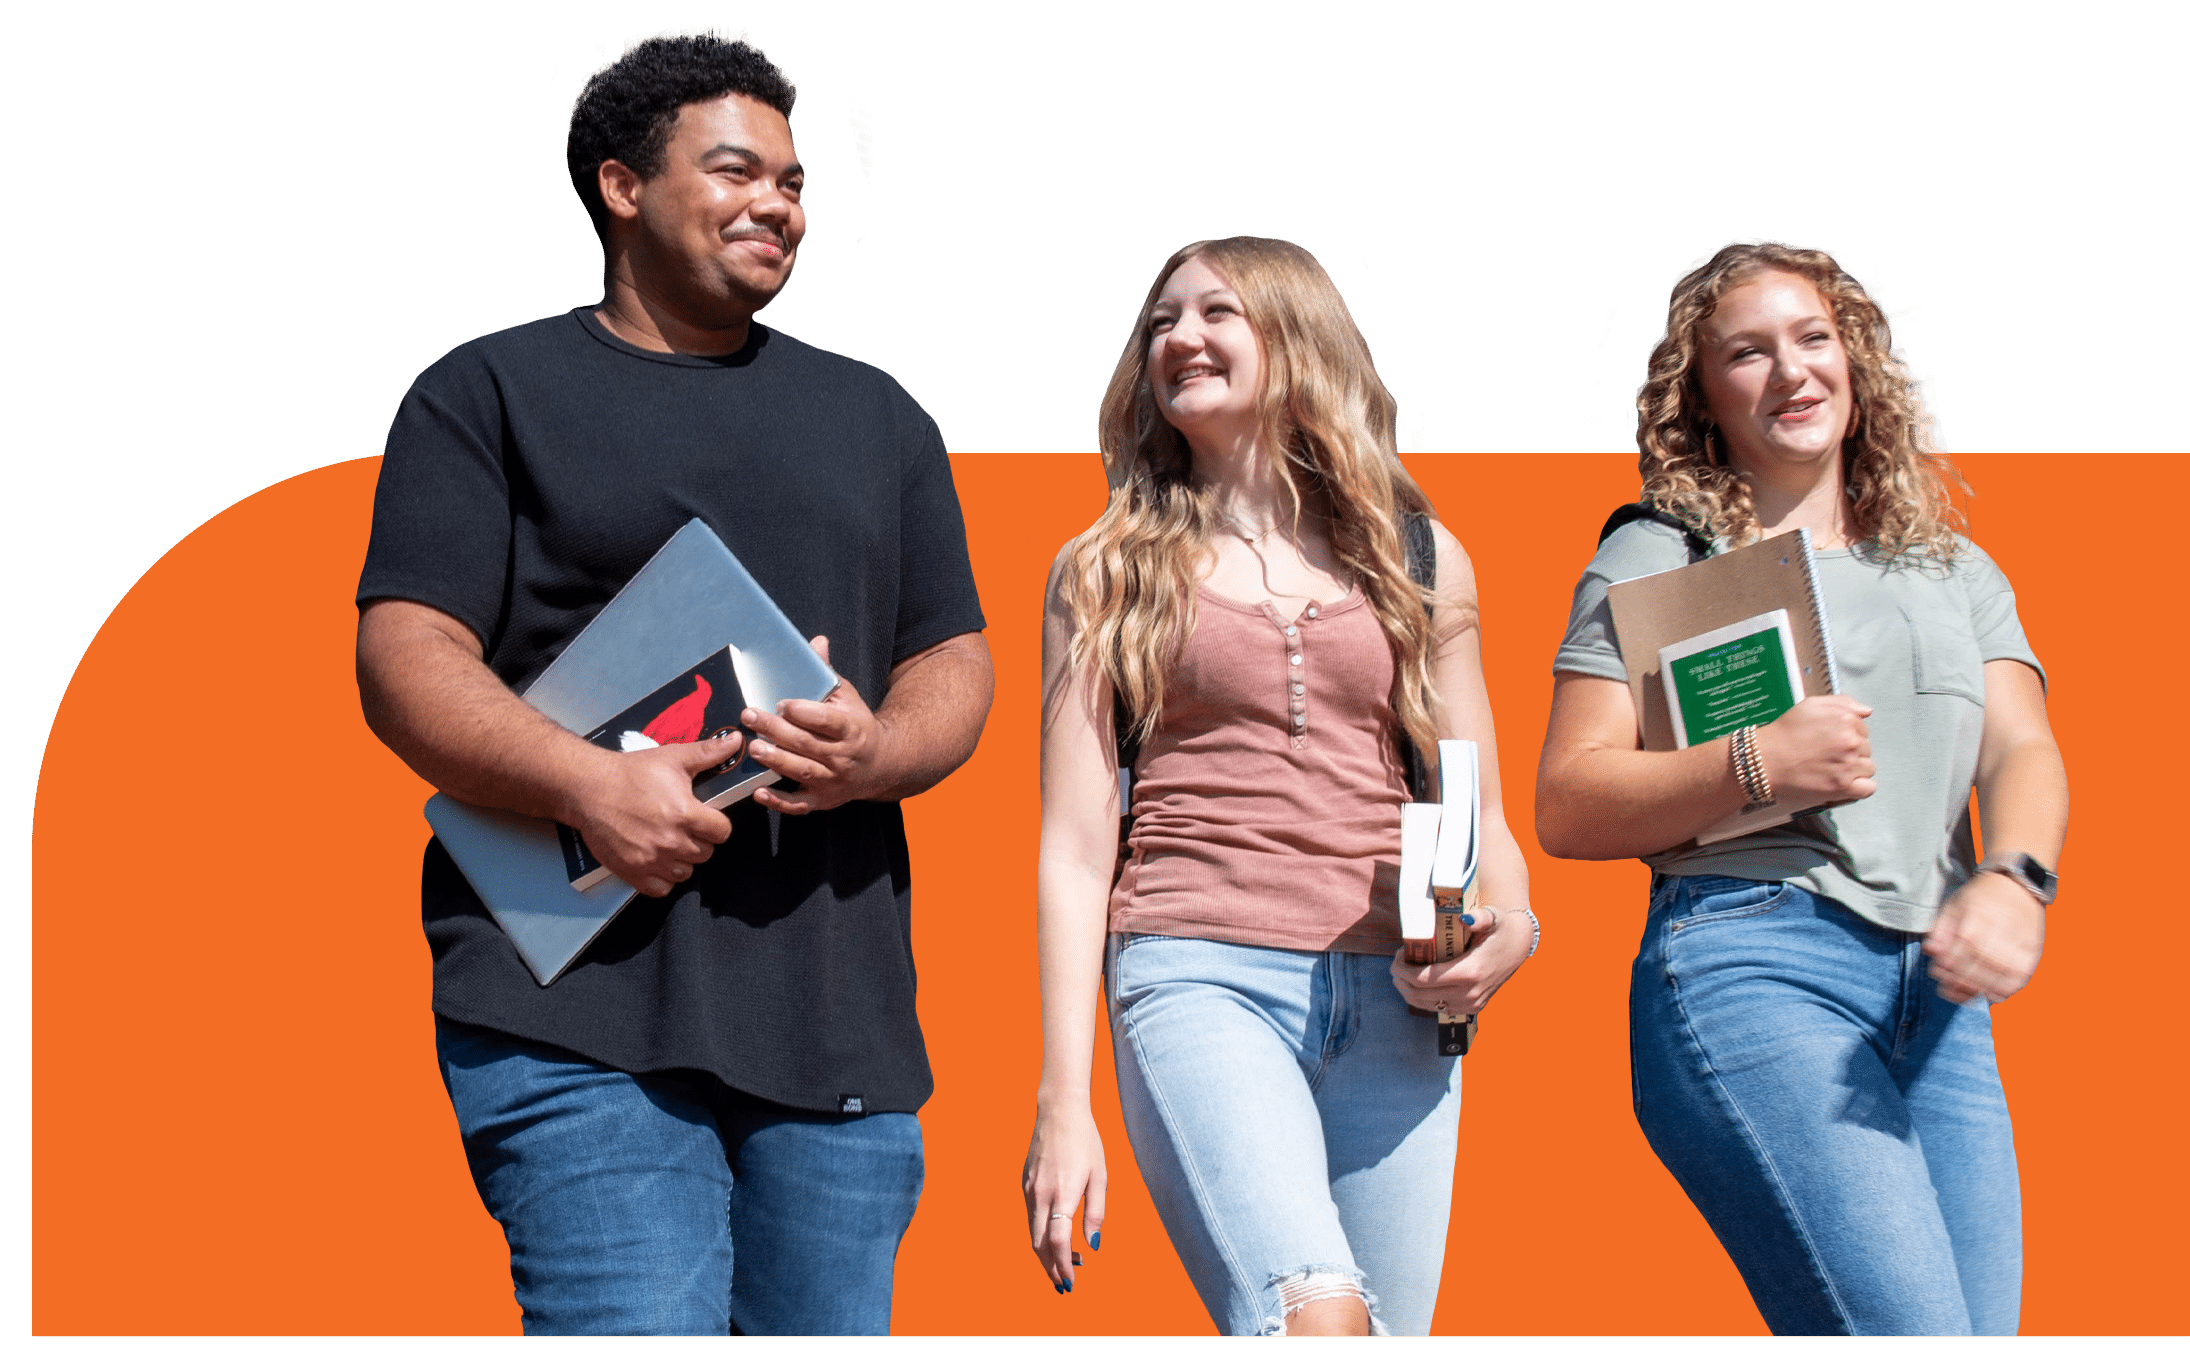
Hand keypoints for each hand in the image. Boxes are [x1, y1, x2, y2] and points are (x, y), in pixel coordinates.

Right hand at [567, 734, 741, 897]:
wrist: (589, 789)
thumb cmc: (630, 773)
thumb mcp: (673, 758)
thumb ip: (709, 753)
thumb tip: (737, 741)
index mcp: (686, 814)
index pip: (722, 832)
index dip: (717, 824)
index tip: (706, 819)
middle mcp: (671, 841)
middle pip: (705, 853)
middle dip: (700, 840)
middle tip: (684, 827)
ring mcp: (652, 860)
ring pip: (686, 872)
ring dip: (682, 860)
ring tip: (670, 842)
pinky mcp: (633, 872)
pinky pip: (662, 888)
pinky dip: (662, 878)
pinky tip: (657, 860)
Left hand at [743, 637, 889, 814]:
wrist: (881, 764)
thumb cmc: (856, 724)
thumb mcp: (847, 697)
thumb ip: (827, 674)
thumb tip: (816, 641)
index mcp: (851, 728)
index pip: (827, 720)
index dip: (804, 712)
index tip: (782, 703)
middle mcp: (844, 756)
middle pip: (808, 744)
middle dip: (777, 730)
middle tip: (751, 716)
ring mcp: (833, 781)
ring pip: (802, 771)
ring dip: (776, 761)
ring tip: (753, 748)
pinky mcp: (823, 800)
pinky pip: (799, 804)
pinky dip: (779, 802)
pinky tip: (758, 793)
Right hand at [1023, 1105, 1105, 1292]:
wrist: (1058, 1112)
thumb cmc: (1086, 1142)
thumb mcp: (1100, 1176)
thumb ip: (1096, 1213)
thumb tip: (1093, 1246)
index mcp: (1062, 1194)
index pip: (1057, 1241)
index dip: (1062, 1266)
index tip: (1071, 1282)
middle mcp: (1040, 1195)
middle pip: (1039, 1244)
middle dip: (1050, 1268)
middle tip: (1065, 1284)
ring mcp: (1029, 1190)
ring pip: (1032, 1233)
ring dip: (1045, 1254)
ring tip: (1064, 1265)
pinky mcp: (1024, 1184)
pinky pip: (1030, 1217)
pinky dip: (1040, 1235)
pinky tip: (1055, 1238)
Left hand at [1389, 906, 1531, 1015]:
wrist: (1520, 945)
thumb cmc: (1501, 928)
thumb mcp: (1492, 916)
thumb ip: (1479, 917)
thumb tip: (1464, 919)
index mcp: (1471, 972)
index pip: (1424, 979)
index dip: (1403, 969)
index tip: (1398, 954)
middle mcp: (1471, 993)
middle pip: (1420, 995)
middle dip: (1400, 979)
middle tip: (1396, 962)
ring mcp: (1472, 1004)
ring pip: (1426, 1005)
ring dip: (1407, 990)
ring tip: (1402, 972)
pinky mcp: (1472, 1008)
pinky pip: (1438, 1009)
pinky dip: (1421, 998)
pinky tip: (1416, 983)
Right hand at [1757, 695, 1876, 807]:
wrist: (1764, 760)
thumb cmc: (1783, 733)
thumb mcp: (1810, 705)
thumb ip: (1842, 702)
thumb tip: (1866, 711)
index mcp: (1846, 720)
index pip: (1863, 729)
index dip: (1848, 735)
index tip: (1832, 741)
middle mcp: (1850, 742)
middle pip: (1866, 749)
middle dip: (1851, 752)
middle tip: (1828, 755)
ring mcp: (1848, 765)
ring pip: (1868, 768)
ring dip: (1855, 769)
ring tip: (1833, 769)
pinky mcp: (1842, 787)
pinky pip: (1868, 788)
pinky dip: (1860, 787)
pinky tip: (1845, 783)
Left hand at [1925, 870, 2045, 1003]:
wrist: (2018, 886)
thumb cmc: (1981, 898)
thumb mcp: (1954, 905)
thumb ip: (1940, 930)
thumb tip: (1931, 952)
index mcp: (1978, 915)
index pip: (1962, 947)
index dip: (1948, 965)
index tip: (1937, 972)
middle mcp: (2001, 929)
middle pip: (1980, 964)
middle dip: (1960, 980)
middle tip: (1947, 988)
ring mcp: (2020, 942)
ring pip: (1999, 974)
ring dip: (1979, 989)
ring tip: (1964, 994)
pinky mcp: (2033, 952)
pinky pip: (2020, 978)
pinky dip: (2005, 990)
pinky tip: (1991, 995)